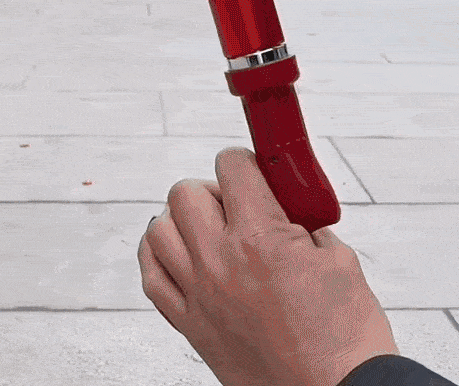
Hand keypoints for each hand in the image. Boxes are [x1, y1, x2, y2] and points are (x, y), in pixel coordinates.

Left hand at [138, 147, 398, 385]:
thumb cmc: (346, 336)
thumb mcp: (337, 257)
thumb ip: (301, 221)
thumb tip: (282, 204)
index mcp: (260, 237)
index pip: (230, 166)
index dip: (245, 161)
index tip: (255, 171)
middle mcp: (220, 262)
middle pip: (185, 192)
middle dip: (212, 189)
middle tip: (238, 205)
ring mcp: (199, 295)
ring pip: (158, 229)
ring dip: (182, 221)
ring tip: (210, 230)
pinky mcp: (190, 326)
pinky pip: (151, 276)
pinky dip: (160, 257)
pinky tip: (183, 255)